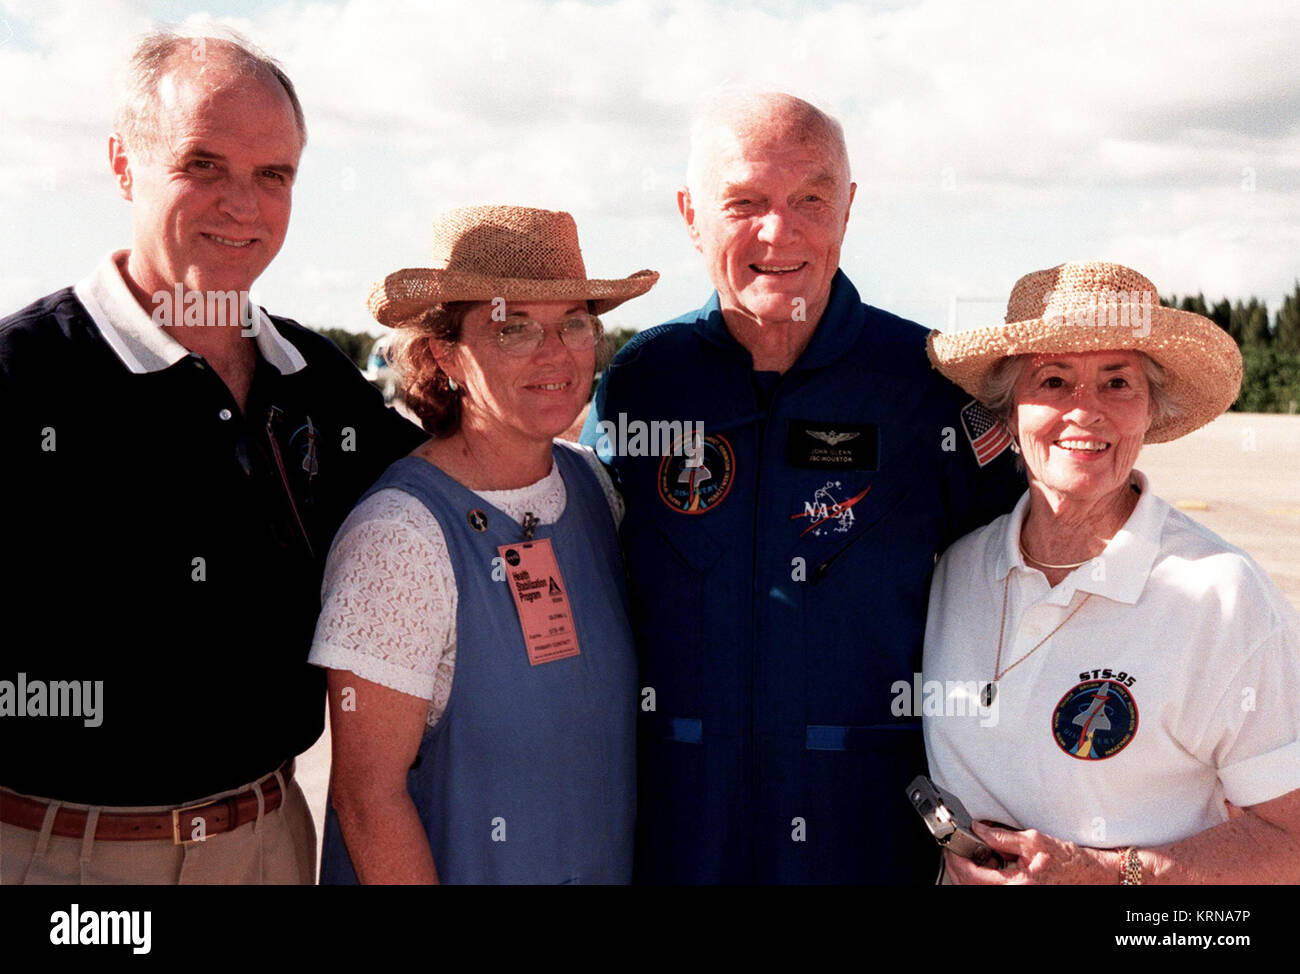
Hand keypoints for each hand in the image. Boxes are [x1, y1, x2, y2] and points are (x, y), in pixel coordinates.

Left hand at [945, 822, 1112, 884]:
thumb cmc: (1067, 860)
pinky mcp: (1014, 891)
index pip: (973, 876)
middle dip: (958, 866)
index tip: (951, 846)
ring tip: (975, 853)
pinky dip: (982, 875)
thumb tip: (978, 829)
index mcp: (1016, 884)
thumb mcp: (1033, 840)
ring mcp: (1013, 894)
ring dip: (969, 870)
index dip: (956, 860)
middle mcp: (1013, 893)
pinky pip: (989, 887)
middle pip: (970, 885)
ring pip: (977, 887)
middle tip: (954, 848)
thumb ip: (1001, 836)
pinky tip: (988, 861)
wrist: (1086, 874)